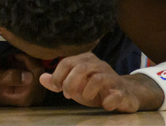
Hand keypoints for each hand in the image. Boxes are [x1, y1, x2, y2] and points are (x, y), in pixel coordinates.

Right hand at [0, 54, 47, 106]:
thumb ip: (11, 77)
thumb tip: (29, 76)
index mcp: (26, 99)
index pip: (37, 73)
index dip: (27, 59)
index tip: (13, 53)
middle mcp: (34, 98)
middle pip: (41, 71)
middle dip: (28, 60)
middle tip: (12, 55)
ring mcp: (35, 94)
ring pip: (40, 70)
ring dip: (27, 62)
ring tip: (12, 59)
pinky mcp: (34, 90)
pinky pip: (37, 73)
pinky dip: (27, 65)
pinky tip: (16, 63)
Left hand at [40, 52, 162, 111]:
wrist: (125, 94)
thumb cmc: (95, 89)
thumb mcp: (74, 85)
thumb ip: (58, 81)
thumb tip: (40, 78)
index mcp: (86, 60)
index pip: (67, 62)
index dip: (58, 75)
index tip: (56, 88)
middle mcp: (100, 65)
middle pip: (81, 68)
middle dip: (70, 82)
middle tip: (67, 95)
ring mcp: (113, 78)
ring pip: (98, 79)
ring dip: (87, 91)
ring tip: (84, 98)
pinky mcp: (124, 92)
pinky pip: (116, 94)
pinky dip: (107, 101)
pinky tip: (104, 105)